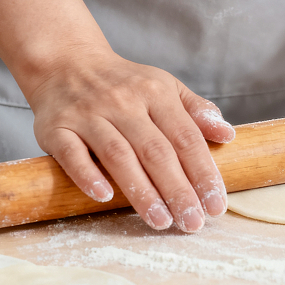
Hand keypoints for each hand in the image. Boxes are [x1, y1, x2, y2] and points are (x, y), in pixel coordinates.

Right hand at [28, 44, 235, 231]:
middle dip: (178, 190)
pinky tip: (104, 197)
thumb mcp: (164, 86)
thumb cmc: (123, 83)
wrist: (66, 62)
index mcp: (155, 93)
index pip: (185, 138)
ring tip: (161, 221)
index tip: (216, 205)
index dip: (203, 173)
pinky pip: (71, 154)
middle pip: (155, 151)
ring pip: (118, 156)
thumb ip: (196, 110)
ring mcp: (88, 114)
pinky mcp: (56, 127)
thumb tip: (228, 134)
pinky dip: (87, 175)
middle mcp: (123, 102)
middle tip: (193, 223)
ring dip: (141, 191)